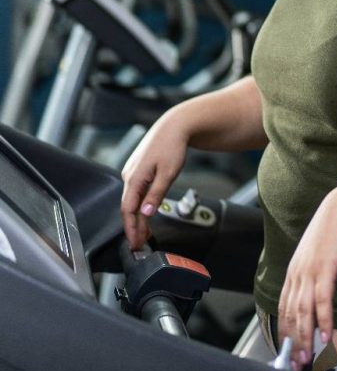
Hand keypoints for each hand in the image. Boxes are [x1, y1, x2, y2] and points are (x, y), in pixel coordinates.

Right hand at [120, 113, 189, 249]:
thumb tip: (145, 214)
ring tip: (145, 233)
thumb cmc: (172, 146)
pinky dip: (140, 205)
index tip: (135, 244)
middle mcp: (129, 175)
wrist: (174, 126)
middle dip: (134, 227)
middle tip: (140, 244)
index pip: (128, 211)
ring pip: (132, 200)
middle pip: (128, 208)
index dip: (131, 229)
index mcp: (134, 178)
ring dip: (137, 217)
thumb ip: (156, 195)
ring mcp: (132, 172)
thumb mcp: (168, 174)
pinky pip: (136, 192)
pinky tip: (146, 213)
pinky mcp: (138, 169)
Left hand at [278, 187, 336, 370]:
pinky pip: (323, 301)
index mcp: (294, 269)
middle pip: (291, 314)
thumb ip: (315, 269)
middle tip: (296, 364)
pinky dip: (324, 320)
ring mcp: (310, 270)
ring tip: (308, 357)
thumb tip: (317, 290)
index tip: (288, 351)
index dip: (284, 331)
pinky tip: (327, 336)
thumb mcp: (320, 251)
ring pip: (303, 312)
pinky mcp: (326, 268)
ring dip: (305, 337)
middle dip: (293, 342)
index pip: (283, 307)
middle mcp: (298, 272)